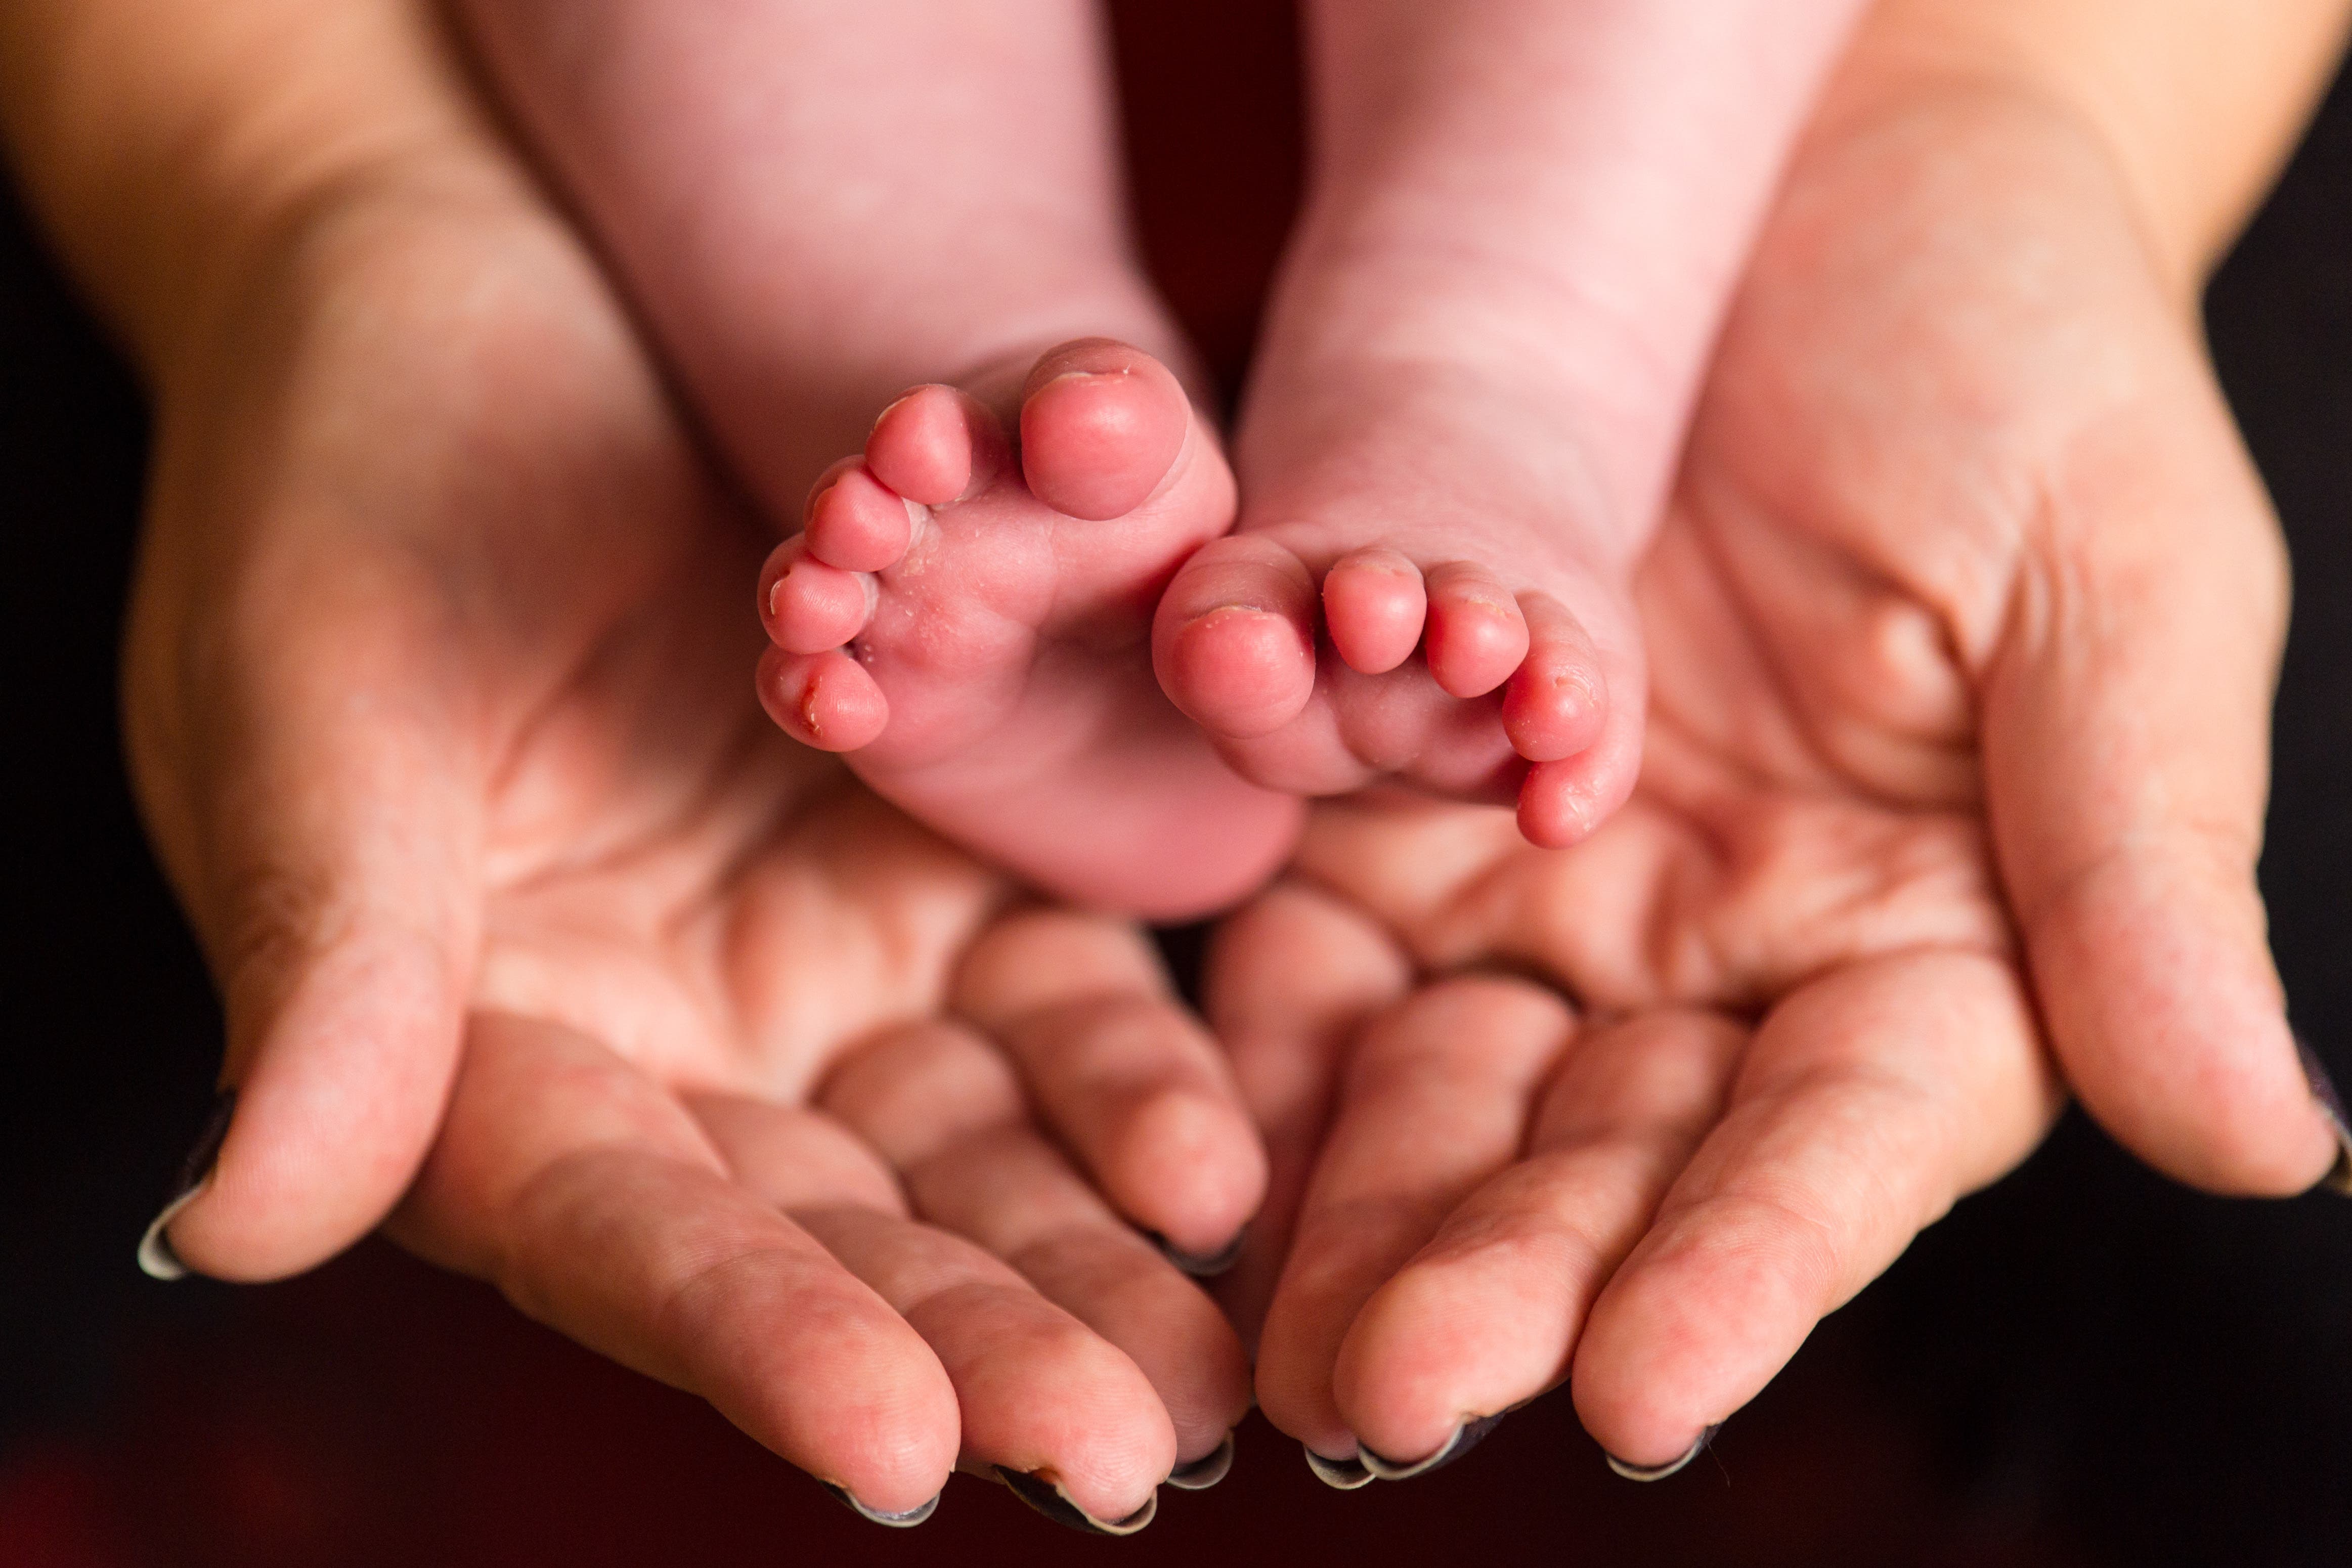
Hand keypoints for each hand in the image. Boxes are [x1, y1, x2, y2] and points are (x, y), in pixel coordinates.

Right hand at [107, 4, 1255, 1525]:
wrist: (473, 288)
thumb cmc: (349, 471)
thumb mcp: (323, 696)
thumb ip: (333, 959)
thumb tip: (249, 1218)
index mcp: (476, 1048)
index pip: (621, 1235)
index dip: (755, 1342)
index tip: (903, 1445)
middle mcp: (659, 1048)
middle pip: (827, 1236)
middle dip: (976, 1337)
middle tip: (1127, 1446)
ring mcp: (803, 966)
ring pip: (961, 1152)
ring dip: (1086, 1253)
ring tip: (1212, 1364)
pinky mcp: (925, 867)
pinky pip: (1045, 1003)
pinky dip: (1126, 1080)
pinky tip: (1221, 1161)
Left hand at [1213, 78, 2341, 1477]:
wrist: (1809, 189)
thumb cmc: (2012, 353)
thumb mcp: (2111, 584)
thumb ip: (2141, 866)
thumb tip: (2263, 1142)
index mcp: (1932, 946)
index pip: (1839, 1149)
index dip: (1749, 1272)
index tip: (1649, 1388)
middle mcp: (1729, 961)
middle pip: (1610, 1160)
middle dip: (1502, 1275)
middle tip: (1388, 1395)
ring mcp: (1556, 896)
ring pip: (1445, 1095)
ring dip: (1353, 1213)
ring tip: (1269, 1345)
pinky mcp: (1407, 811)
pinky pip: (1318, 955)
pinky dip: (1256, 1048)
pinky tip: (1182, 1145)